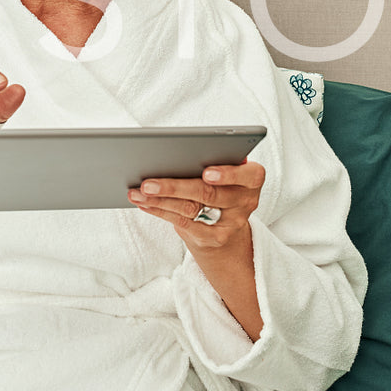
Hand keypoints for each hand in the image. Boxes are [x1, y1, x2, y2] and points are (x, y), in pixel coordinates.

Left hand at [127, 160, 264, 252]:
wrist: (229, 229)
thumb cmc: (223, 187)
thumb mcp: (228, 173)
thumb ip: (215, 159)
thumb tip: (177, 152)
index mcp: (252, 179)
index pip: (247, 175)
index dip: (228, 174)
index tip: (206, 172)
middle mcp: (245, 202)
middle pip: (208, 194)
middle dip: (175, 187)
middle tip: (148, 182)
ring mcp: (230, 223)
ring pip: (191, 209)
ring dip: (160, 199)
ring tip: (139, 191)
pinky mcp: (213, 238)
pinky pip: (183, 223)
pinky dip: (160, 210)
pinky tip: (144, 202)